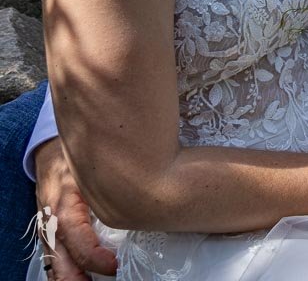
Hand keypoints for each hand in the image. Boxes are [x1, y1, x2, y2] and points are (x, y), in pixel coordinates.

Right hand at [34, 139, 118, 279]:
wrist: (52, 152)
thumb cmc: (78, 159)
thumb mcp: (93, 168)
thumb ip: (113, 184)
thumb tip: (147, 195)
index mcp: (64, 203)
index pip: (74, 236)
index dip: (93, 255)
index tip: (113, 265)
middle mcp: (52, 219)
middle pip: (59, 256)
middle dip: (76, 276)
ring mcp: (48, 227)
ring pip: (54, 260)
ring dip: (70, 277)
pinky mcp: (49, 230)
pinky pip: (54, 255)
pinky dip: (64, 270)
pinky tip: (77, 278)